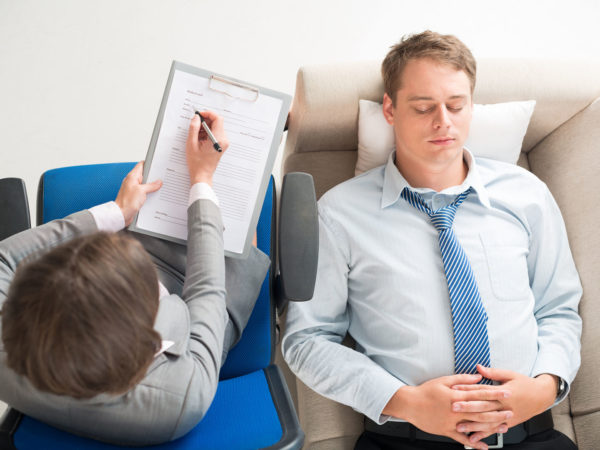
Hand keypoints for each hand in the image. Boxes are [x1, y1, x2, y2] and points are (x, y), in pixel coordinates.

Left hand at [115, 161, 161, 225]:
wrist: (121, 214)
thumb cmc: (127, 202)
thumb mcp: (142, 191)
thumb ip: (151, 185)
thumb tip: (158, 182)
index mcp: (132, 177)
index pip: (141, 165)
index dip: (149, 164)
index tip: (157, 165)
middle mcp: (132, 182)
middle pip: (145, 175)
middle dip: (153, 176)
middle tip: (161, 177)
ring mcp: (134, 189)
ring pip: (145, 184)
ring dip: (152, 186)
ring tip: (159, 187)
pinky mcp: (135, 196)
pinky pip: (144, 192)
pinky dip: (150, 192)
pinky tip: (154, 195)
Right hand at [186, 111, 228, 184]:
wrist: (202, 175)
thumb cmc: (197, 163)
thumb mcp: (191, 144)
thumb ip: (193, 128)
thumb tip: (196, 118)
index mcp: (218, 139)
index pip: (217, 118)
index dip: (208, 113)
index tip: (199, 114)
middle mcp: (223, 140)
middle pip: (216, 122)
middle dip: (205, 121)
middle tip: (195, 125)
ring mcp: (223, 142)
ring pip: (215, 127)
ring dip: (205, 127)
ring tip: (196, 135)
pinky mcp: (221, 144)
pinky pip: (214, 133)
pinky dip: (206, 132)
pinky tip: (199, 139)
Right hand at [384, 374, 511, 449]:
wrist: (410, 404)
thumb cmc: (425, 391)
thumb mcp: (443, 380)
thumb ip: (462, 379)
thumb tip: (478, 377)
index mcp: (456, 395)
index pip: (479, 394)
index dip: (494, 393)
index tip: (506, 393)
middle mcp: (456, 409)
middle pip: (480, 410)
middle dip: (497, 411)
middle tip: (510, 411)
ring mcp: (451, 421)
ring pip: (474, 425)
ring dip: (490, 426)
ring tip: (503, 426)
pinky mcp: (446, 430)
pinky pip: (462, 438)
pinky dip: (474, 442)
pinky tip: (484, 445)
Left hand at [452, 365, 557, 445]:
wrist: (542, 396)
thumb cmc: (525, 384)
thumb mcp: (510, 374)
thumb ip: (493, 372)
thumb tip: (478, 367)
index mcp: (503, 392)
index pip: (482, 390)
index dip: (468, 389)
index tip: (455, 389)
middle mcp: (504, 405)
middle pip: (483, 406)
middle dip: (467, 407)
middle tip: (454, 408)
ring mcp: (507, 416)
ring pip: (488, 421)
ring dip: (473, 425)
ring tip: (460, 427)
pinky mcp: (509, 423)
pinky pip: (495, 430)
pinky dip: (484, 435)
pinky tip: (474, 438)